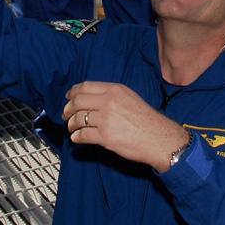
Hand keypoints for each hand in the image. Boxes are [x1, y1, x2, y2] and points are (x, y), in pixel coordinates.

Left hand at [62, 81, 190, 170]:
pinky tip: (77, 138)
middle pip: (78, 101)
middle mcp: (108, 101)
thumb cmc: (147, 120)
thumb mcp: (130, 97)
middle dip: (68, 109)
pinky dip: (76, 137)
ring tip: (72, 128)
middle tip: (65, 115)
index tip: (68, 97)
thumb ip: (111, 95)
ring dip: (71, 124)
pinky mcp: (105, 136)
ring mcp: (105, 119)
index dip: (73, 92)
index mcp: (115, 89)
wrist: (159, 138)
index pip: (85, 86)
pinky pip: (82, 135)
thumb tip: (92, 99)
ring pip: (77, 119)